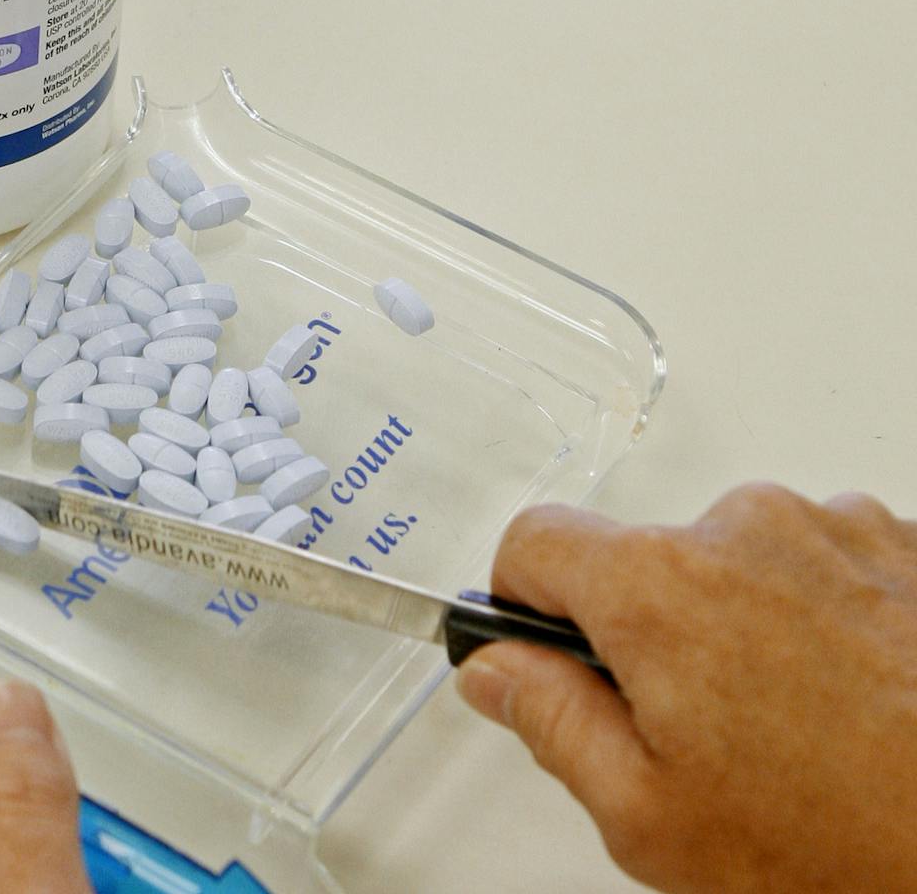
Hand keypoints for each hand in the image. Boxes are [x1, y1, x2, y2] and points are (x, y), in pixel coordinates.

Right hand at [457, 484, 916, 892]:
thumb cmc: (844, 843)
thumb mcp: (650, 814)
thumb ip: (550, 721)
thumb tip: (496, 670)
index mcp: (661, 588)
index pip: (535, 540)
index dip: (520, 598)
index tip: (540, 644)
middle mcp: (746, 529)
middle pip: (642, 557)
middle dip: (646, 631)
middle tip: (695, 730)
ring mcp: (835, 528)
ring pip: (734, 560)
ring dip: (739, 621)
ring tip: (794, 722)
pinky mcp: (903, 543)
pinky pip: (818, 559)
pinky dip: (814, 613)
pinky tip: (851, 696)